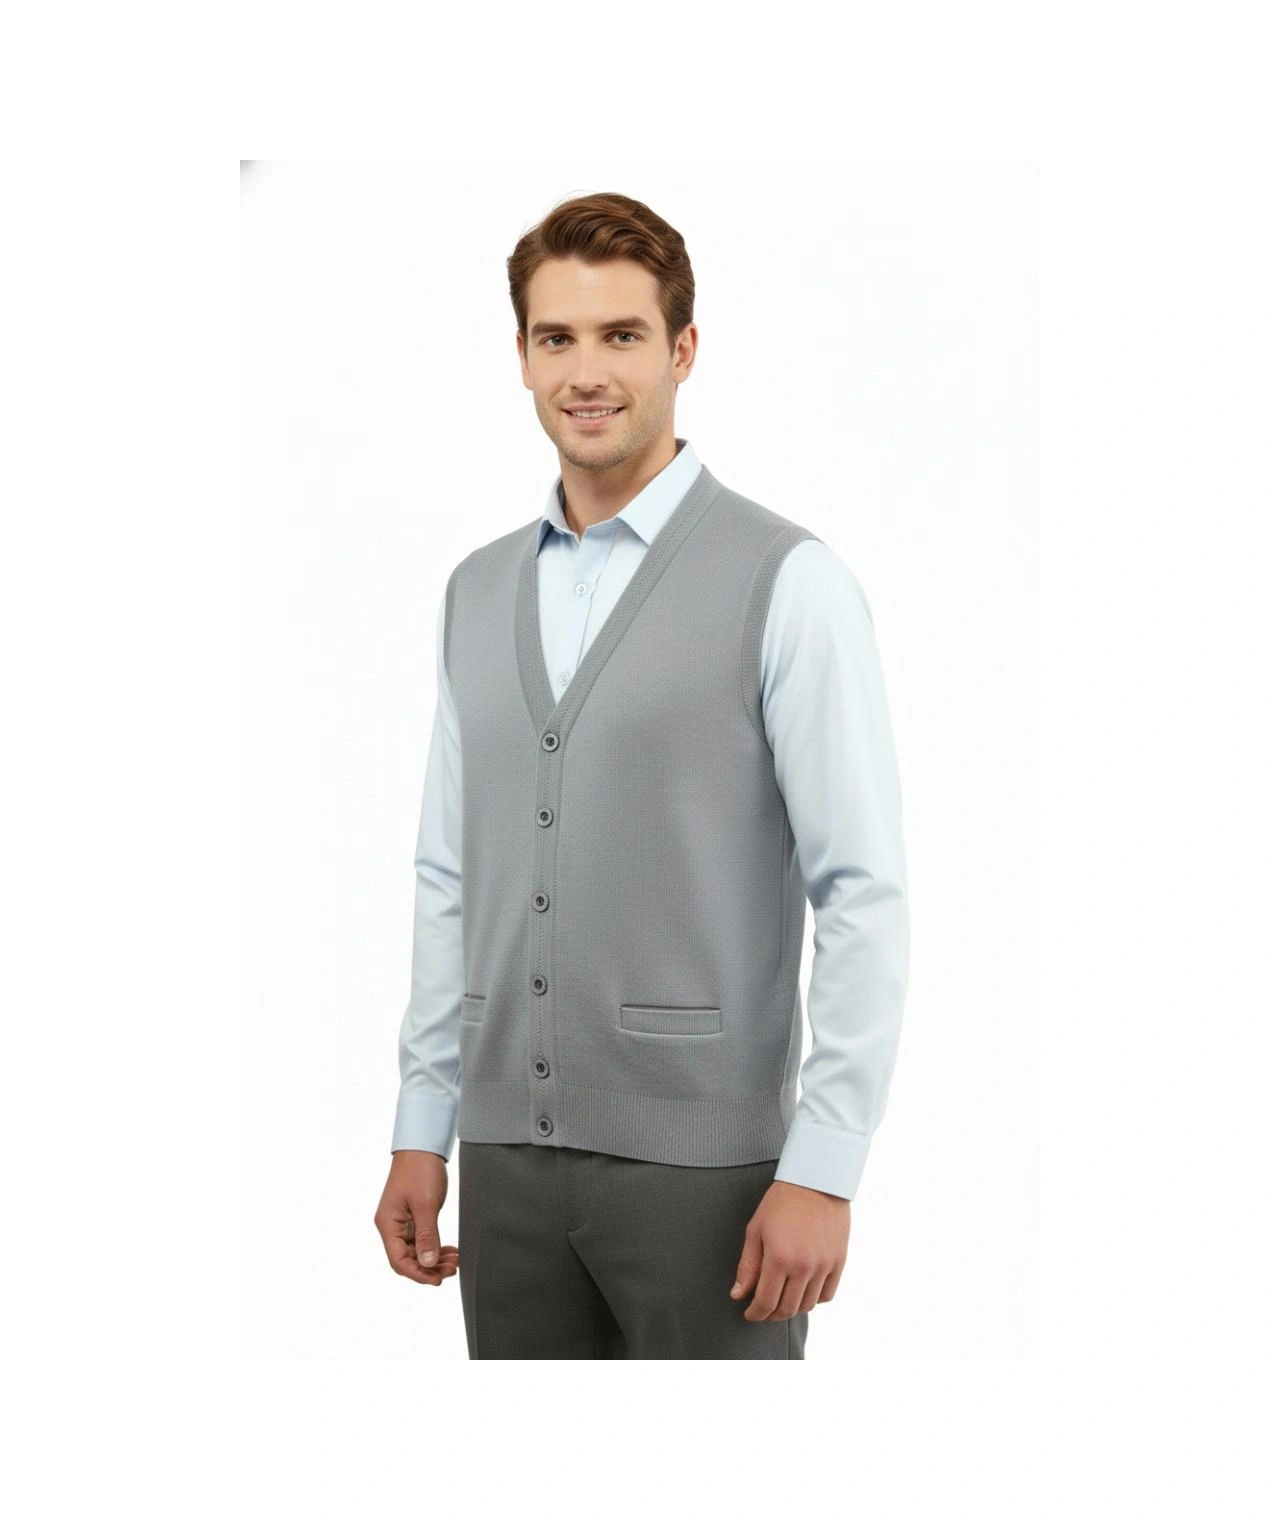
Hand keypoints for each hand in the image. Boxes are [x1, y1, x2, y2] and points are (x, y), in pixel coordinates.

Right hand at [374, 1151, 459, 1285]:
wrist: (422, 1147)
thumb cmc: (420, 1171)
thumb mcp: (426, 1204)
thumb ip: (427, 1236)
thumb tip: (427, 1264)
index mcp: (388, 1224)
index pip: (399, 1261)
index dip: (418, 1274)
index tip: (438, 1280)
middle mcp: (391, 1226)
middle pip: (407, 1259)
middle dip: (429, 1268)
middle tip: (453, 1269)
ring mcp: (401, 1222)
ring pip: (416, 1251)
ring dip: (434, 1259)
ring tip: (455, 1261)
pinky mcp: (412, 1217)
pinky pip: (421, 1240)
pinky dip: (435, 1247)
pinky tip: (450, 1251)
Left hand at [729, 1180, 848, 1320]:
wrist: (816, 1180)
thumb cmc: (781, 1202)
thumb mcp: (756, 1230)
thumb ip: (747, 1266)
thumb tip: (738, 1294)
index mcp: (779, 1258)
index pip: (765, 1302)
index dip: (755, 1314)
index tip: (749, 1314)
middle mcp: (803, 1266)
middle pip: (787, 1309)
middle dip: (771, 1314)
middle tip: (763, 1309)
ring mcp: (824, 1266)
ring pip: (807, 1305)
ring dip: (792, 1308)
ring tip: (781, 1299)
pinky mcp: (839, 1261)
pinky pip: (827, 1294)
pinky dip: (813, 1299)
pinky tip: (802, 1290)